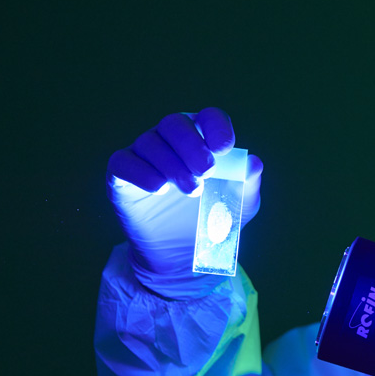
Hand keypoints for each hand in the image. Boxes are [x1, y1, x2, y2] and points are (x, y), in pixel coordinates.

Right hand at [107, 107, 263, 293]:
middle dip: (192, 145)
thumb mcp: (239, 205)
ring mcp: (144, 156)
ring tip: (192, 191)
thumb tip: (254, 163)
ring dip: (172, 165)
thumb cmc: (212, 221)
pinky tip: (159, 189)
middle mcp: (171, 141)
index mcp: (202, 139)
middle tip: (207, 171)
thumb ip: (248, 183)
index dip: (216, 127)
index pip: (208, 118)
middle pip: (174, 123)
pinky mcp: (120, 176)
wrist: (181, 257)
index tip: (224, 149)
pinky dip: (141, 172)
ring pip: (150, 142)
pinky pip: (122, 162)